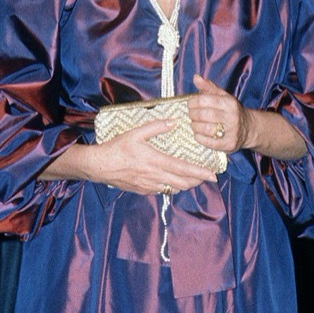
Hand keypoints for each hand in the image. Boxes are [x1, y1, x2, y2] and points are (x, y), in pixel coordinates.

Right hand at [87, 118, 214, 194]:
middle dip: (197, 180)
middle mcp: (155, 176)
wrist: (100, 166)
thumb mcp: (135, 133)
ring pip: (174, 189)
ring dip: (186, 185)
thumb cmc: (117, 148)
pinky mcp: (143, 190)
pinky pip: (163, 191)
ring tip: (193, 179)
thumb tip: (173, 122)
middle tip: (207, 177)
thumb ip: (156, 127)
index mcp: (156, 161)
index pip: (184, 168)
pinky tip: (172, 181)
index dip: (200, 172)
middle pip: (183, 182)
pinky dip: (172, 187)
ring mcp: (150, 186)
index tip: (213, 175)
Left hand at [188, 75, 247, 152]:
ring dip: (195, 126)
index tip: (190, 104)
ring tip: (194, 124)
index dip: (193, 102)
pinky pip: (209, 142)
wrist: (248, 128)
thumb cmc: (230, 110)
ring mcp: (231, 132)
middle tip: (191, 115)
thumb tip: (196, 77)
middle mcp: (232, 117)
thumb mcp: (222, 96)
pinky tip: (198, 134)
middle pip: (203, 115)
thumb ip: (208, 87)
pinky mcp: (229, 144)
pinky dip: (200, 138)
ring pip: (205, 129)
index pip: (204, 100)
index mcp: (229, 103)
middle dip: (193, 114)